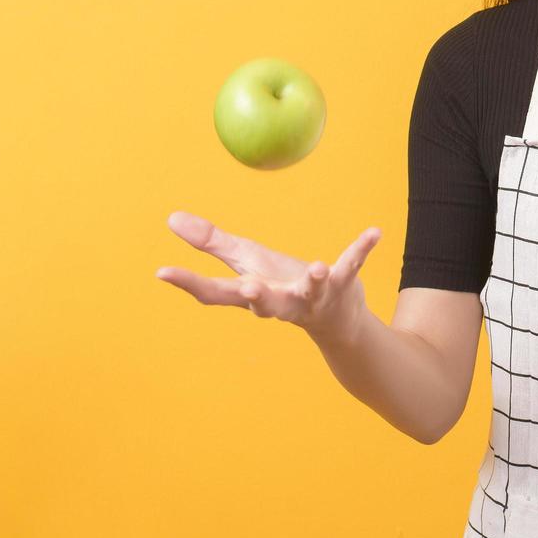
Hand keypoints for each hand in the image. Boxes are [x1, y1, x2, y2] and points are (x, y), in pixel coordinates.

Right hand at [155, 211, 381, 344]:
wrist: (335, 318)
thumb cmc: (282, 285)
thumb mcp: (247, 263)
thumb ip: (212, 243)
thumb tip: (171, 218)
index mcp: (253, 294)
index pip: (215, 293)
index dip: (189, 283)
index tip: (162, 272)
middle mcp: (281, 301)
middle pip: (264, 304)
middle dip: (256, 298)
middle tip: (248, 290)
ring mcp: (313, 296)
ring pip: (312, 292)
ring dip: (315, 281)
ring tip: (319, 268)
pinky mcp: (342, 284)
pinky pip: (351, 265)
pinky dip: (361, 249)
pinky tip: (375, 233)